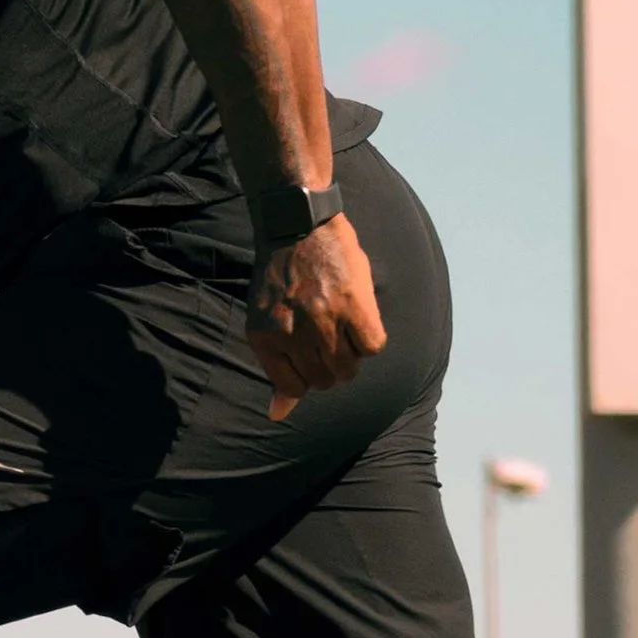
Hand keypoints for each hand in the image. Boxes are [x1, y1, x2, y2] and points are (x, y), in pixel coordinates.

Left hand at [245, 217, 387, 419]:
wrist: (296, 223)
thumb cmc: (282, 277)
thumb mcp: (266, 321)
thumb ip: (276, 367)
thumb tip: (277, 414)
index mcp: (264, 338)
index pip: (294, 386)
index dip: (308, 373)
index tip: (310, 350)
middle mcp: (292, 332)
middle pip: (325, 380)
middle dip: (331, 364)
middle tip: (329, 333)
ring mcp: (323, 319)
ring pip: (349, 369)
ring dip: (351, 354)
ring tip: (343, 325)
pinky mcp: (353, 304)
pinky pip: (372, 346)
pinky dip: (370, 337)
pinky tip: (359, 316)